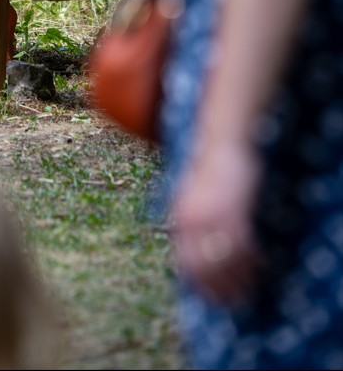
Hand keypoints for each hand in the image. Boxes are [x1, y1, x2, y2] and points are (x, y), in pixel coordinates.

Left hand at [172, 140, 262, 303]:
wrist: (222, 142)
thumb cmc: (209, 172)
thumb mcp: (191, 198)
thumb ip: (190, 223)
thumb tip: (190, 254)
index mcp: (181, 218)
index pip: (186, 263)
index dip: (200, 285)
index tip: (213, 298)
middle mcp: (192, 220)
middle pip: (204, 268)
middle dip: (220, 289)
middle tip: (235, 301)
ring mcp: (212, 216)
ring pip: (225, 261)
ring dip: (240, 280)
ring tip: (251, 289)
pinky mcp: (233, 210)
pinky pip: (243, 246)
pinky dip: (253, 261)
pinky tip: (262, 266)